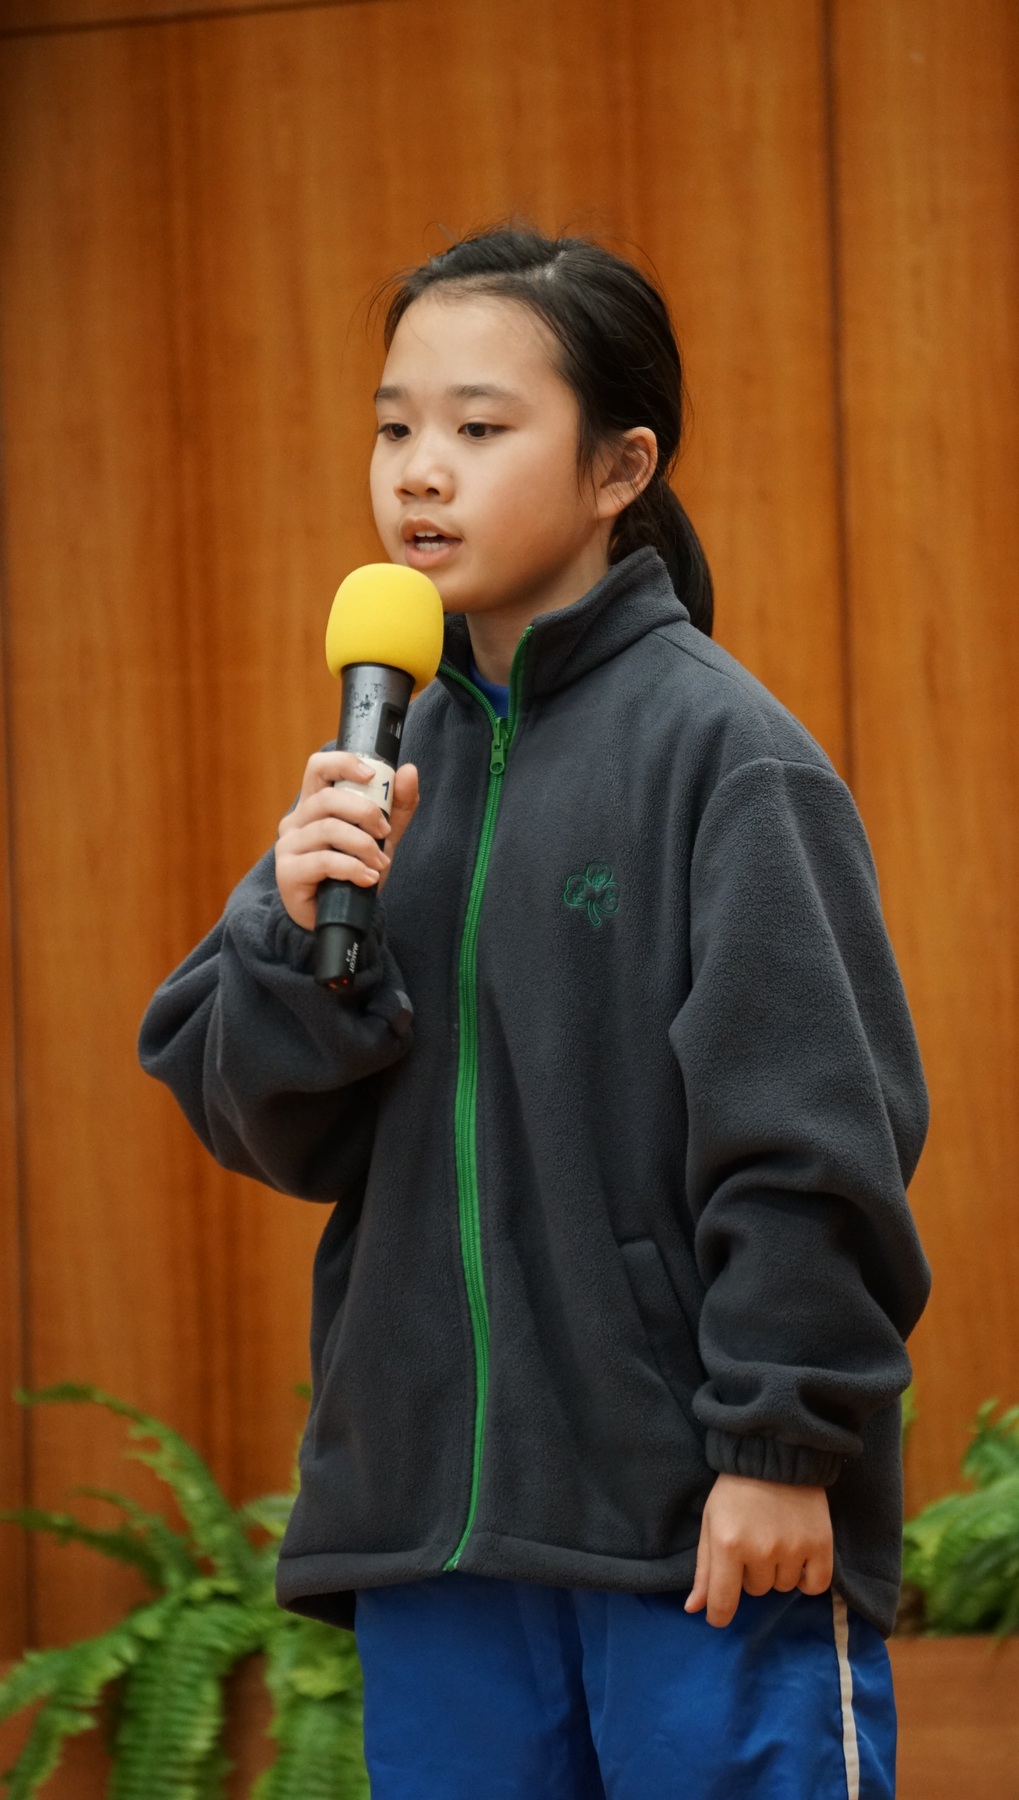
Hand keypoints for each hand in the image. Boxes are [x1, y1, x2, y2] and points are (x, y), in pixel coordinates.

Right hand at [275, 750, 419, 930]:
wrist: (338, 918)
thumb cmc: (353, 873)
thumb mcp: (381, 838)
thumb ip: (396, 808)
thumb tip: (409, 771)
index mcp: (314, 805)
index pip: (318, 767)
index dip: (343, 763)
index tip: (372, 776)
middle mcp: (296, 822)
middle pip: (327, 799)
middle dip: (365, 812)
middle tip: (384, 833)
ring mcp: (288, 847)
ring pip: (327, 830)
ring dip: (363, 846)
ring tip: (380, 864)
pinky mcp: (288, 873)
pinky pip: (323, 861)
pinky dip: (352, 868)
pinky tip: (367, 879)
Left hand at [684, 1473, 832, 1627]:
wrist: (775, 1455)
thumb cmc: (735, 1490)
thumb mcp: (710, 1523)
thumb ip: (704, 1570)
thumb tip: (695, 1609)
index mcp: (728, 1545)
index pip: (724, 1602)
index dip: (719, 1615)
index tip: (719, 1615)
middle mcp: (761, 1551)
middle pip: (756, 1590)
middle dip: (750, 1572)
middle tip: (752, 1542)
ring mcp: (792, 1548)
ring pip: (782, 1587)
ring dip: (777, 1571)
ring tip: (775, 1539)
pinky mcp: (820, 1544)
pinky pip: (815, 1585)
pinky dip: (806, 1580)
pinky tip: (798, 1559)